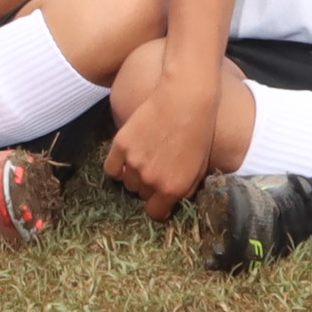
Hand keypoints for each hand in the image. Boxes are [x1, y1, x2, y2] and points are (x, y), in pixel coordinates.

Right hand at [105, 58, 218, 217]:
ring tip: (144, 160)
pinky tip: (126, 158)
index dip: (158, 206)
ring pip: (127, 182)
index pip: (155, 212)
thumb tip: (170, 202)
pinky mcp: (121, 144)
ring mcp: (134, 162)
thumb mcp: (200, 168)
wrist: (185, 99)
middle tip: (156, 169)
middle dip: (148, 186)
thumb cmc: (199, 132)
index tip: (160, 198)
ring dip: (133, 175)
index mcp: (172, 188)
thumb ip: (184, 190)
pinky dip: (117, 166)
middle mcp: (151, 180)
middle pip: (141, 194)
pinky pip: (111, 168)